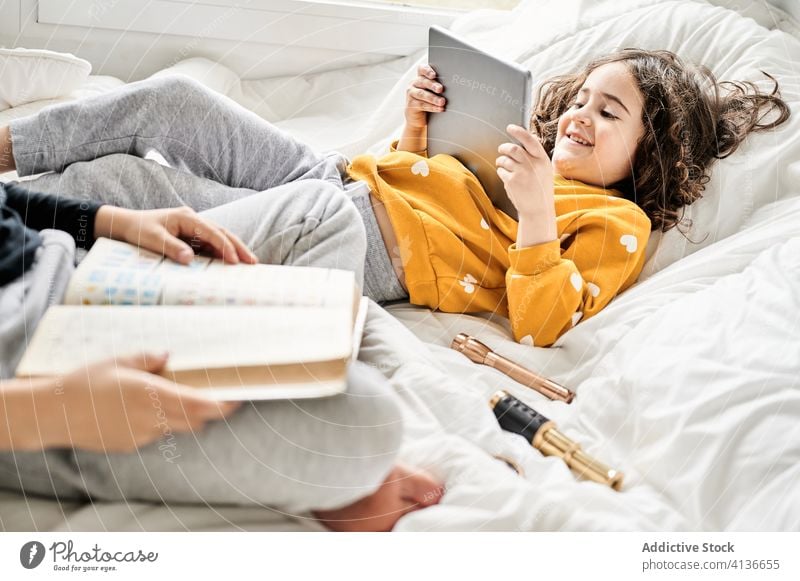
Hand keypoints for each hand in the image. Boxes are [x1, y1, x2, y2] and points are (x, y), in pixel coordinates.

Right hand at [42, 353, 240, 452]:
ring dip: (179, 416)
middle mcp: (150, 418)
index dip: (221, 405)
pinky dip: (157, 424)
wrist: (54, 413)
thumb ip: (148, 358)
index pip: (198, 405)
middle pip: (194, 420)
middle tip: (211, 395)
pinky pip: (155, 434)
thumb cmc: (85, 382)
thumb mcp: (117, 360)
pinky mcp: (130, 445)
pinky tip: (138, 411)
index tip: (236, 399)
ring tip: (164, 398)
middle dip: (205, 410)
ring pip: (175, 428)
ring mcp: (141, 435)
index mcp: (150, 394)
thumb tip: (168, 354)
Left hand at [94, 205, 257, 264]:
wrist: (124, 224)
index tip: (234, 261)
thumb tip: (190, 260)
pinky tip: (229, 263)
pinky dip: (221, 253)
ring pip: (219, 238)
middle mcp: (193, 220)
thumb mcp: (152, 239)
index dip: (225, 246)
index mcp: (187, 217)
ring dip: (233, 250)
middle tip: (253, 262)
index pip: (212, 232)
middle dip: (238, 247)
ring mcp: (193, 228)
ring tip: (248, 263)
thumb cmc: (138, 230)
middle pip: (222, 232)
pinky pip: (209, 244)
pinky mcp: (190, 236)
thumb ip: (172, 248)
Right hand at [404, 64, 445, 129]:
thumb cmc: (429, 100)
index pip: (422, 69)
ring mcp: (411, 94)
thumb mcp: (433, 91)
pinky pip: (422, 105)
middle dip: (433, 85)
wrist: (417, 117)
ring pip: (422, 94)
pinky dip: (432, 107)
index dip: (427, 70)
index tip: (434, 75)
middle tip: (440, 89)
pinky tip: (440, 108)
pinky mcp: (411, 105)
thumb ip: (438, 86)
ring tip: (442, 101)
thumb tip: (452, 86)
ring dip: (433, 98)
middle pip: (423, 82)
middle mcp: (414, 83)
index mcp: (421, 77)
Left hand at [496, 125, 556, 246]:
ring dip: (501, 160)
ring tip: (503, 165)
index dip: (519, 132)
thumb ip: (536, 157)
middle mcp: (532, 165)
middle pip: (513, 149)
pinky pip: (501, 171)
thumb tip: (523, 141)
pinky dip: (501, 172)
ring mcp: (521, 173)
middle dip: (504, 147)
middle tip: (501, 149)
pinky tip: (507, 177)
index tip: (510, 127)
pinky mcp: (511, 181)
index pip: (529, 140)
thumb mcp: (545, 170)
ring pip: (504, 160)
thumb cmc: (541, 188)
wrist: (538, 209)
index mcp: (542, 159)